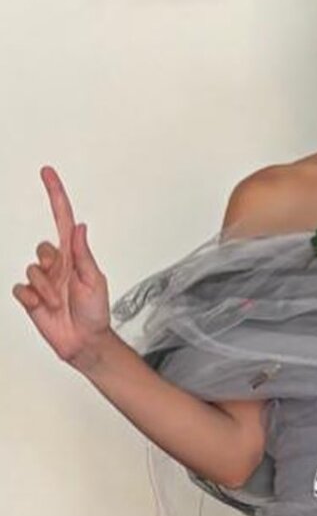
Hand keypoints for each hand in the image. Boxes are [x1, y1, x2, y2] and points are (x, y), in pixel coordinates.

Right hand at [12, 166, 111, 365]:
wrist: (84, 342)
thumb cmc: (95, 312)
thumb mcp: (94, 280)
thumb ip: (83, 254)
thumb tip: (81, 226)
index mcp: (74, 255)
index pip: (62, 218)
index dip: (55, 195)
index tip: (47, 173)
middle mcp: (57, 264)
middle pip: (42, 247)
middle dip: (51, 267)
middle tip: (65, 288)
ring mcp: (44, 280)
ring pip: (31, 270)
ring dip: (46, 289)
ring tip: (58, 303)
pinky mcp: (31, 296)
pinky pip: (21, 288)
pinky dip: (31, 298)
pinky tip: (43, 307)